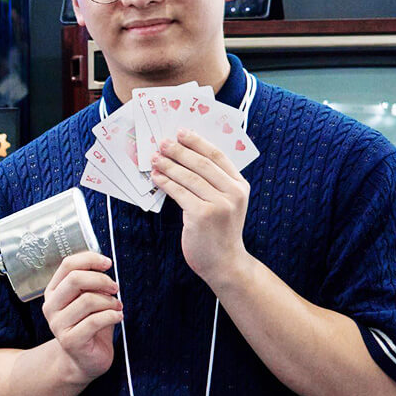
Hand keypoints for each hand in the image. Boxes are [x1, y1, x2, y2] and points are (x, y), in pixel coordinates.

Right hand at [41, 251, 121, 384]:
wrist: (84, 360)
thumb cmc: (89, 327)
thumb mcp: (89, 300)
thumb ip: (91, 283)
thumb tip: (103, 265)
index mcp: (54, 291)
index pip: (68, 265)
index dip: (90, 259)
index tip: (107, 263)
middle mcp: (51, 306)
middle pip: (75, 279)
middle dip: (101, 280)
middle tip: (114, 288)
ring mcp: (58, 324)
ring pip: (88, 300)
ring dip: (110, 301)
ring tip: (117, 307)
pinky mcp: (70, 340)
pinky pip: (95, 320)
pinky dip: (112, 316)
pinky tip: (118, 317)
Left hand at [150, 128, 249, 284]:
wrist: (225, 263)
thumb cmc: (220, 232)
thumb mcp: (227, 204)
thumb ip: (215, 183)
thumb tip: (186, 158)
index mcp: (240, 186)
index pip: (218, 156)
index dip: (198, 142)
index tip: (181, 132)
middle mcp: (233, 193)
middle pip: (201, 163)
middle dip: (179, 150)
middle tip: (162, 142)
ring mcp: (219, 205)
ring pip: (189, 177)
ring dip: (169, 165)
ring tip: (154, 158)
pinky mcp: (202, 215)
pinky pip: (180, 193)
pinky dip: (166, 183)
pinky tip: (156, 177)